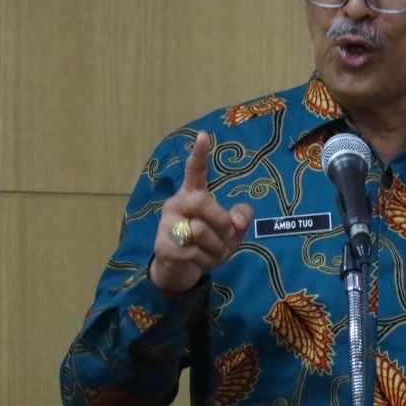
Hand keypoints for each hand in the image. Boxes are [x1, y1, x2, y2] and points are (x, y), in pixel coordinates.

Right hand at [149, 131, 253, 296]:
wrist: (180, 271)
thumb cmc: (207, 244)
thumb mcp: (231, 231)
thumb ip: (241, 218)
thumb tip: (237, 220)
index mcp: (192, 195)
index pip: (194, 171)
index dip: (200, 154)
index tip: (204, 135)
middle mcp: (176, 204)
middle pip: (202, 201)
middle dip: (222, 221)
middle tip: (230, 235)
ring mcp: (167, 225)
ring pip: (201, 231)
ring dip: (217, 248)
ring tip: (216, 253)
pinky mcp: (164, 246)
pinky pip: (195, 253)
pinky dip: (207, 261)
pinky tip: (203, 262)